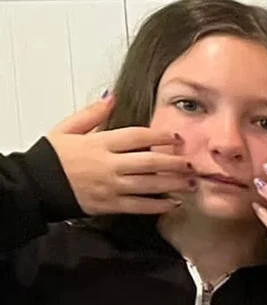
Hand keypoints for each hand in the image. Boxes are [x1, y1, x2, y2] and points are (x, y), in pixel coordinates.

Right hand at [46, 97, 193, 216]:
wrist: (38, 185)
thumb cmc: (52, 157)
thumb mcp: (67, 128)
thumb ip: (91, 114)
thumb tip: (112, 98)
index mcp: (99, 143)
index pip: (137, 136)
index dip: (159, 136)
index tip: (175, 137)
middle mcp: (109, 165)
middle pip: (150, 162)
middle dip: (174, 163)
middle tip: (191, 162)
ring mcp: (111, 186)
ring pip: (150, 185)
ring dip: (174, 184)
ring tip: (191, 182)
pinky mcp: (111, 205)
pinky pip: (140, 206)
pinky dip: (159, 205)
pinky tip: (174, 203)